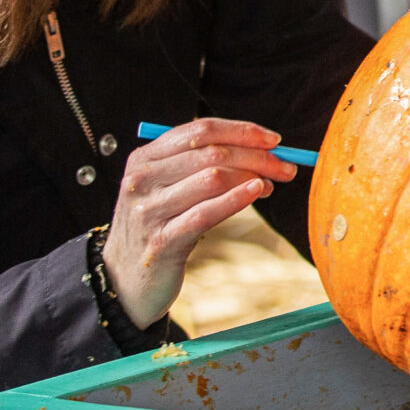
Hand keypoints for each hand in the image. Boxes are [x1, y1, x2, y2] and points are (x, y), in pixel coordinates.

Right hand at [102, 118, 298, 328]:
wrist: (124, 278)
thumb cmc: (158, 226)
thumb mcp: (168, 189)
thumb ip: (202, 166)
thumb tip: (262, 152)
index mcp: (144, 157)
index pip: (200, 130)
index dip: (242, 131)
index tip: (274, 139)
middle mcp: (142, 179)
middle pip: (211, 153)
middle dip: (256, 156)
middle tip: (285, 166)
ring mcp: (149, 210)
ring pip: (212, 178)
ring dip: (252, 177)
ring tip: (271, 184)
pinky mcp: (161, 241)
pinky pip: (206, 213)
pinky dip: (236, 199)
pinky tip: (258, 192)